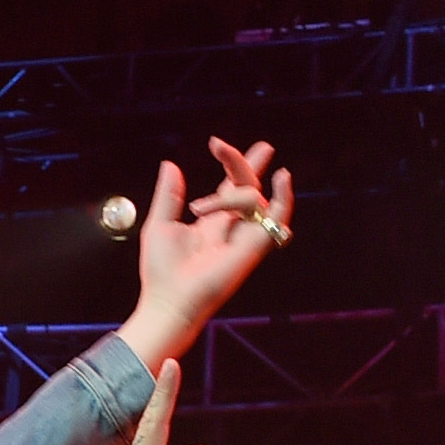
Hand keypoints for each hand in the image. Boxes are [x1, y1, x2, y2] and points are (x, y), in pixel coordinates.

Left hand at [114, 136, 295, 370]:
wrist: (170, 300)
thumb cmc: (161, 271)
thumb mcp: (160, 223)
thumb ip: (168, 195)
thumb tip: (170, 165)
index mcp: (212, 222)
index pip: (232, 186)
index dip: (234, 163)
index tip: (217, 144)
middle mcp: (232, 228)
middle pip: (247, 186)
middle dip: (244, 161)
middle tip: (220, 146)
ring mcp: (245, 237)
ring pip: (252, 198)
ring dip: (227, 195)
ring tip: (198, 210)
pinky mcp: (254, 247)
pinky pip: (277, 218)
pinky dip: (284, 198)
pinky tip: (283, 178)